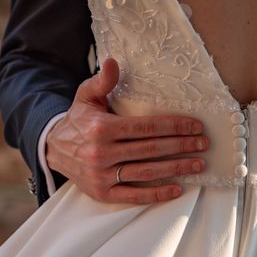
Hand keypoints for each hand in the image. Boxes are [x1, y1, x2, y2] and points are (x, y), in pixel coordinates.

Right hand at [45, 58, 208, 202]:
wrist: (52, 149)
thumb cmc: (78, 120)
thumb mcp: (86, 97)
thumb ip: (103, 81)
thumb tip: (114, 61)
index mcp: (102, 128)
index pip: (146, 127)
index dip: (173, 126)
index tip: (195, 126)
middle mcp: (102, 153)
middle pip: (151, 150)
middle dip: (181, 146)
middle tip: (204, 144)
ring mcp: (102, 175)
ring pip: (147, 172)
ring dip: (176, 168)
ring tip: (198, 163)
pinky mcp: (103, 193)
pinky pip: (134, 195)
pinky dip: (156, 194)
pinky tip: (177, 189)